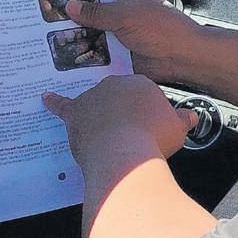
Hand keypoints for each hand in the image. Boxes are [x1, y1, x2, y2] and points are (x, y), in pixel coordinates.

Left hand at [43, 75, 198, 164]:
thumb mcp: (177, 129)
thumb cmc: (153, 140)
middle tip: (130, 133)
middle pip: (116, 97)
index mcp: (140, 84)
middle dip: (122, 113)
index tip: (147, 128)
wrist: (125, 153)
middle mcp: (114, 84)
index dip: (144, 113)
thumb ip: (182, 120)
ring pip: (94, 103)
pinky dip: (54, 102)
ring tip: (105, 132)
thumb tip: (191, 117)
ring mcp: (93, 97)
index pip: (141, 93)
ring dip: (97, 114)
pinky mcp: (75, 113)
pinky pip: (63, 105)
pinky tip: (46, 98)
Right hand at [64, 0, 202, 84]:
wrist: (182, 57)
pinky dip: (88, 57)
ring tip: (51, 40)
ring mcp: (120, 35)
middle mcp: (122, 13)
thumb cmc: (161, 28)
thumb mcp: (124, 14)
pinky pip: (100, 55)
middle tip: (46, 21)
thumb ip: (96, 12)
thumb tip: (70, 6)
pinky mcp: (120, 55)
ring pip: (94, 36)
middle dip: (74, 19)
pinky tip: (68, 59)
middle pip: (92, 15)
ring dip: (79, 39)